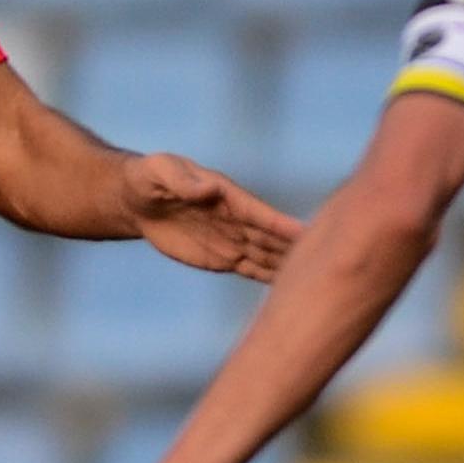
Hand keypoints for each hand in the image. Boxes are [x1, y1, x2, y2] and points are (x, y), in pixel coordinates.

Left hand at [123, 153, 301, 282]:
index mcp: (228, 196)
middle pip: (272, 239)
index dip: (283, 225)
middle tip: (328, 265)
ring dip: (289, 268)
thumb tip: (208, 190)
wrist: (136, 200)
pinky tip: (290, 289)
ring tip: (318, 284)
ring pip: (267, 257)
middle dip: (297, 250)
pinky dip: (270, 278)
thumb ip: (183, 182)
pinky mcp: (223, 258)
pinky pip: (251, 269)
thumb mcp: (160, 173)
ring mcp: (232, 239)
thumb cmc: (148, 178)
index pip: (260, 215)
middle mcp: (237, 219)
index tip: (308, 234)